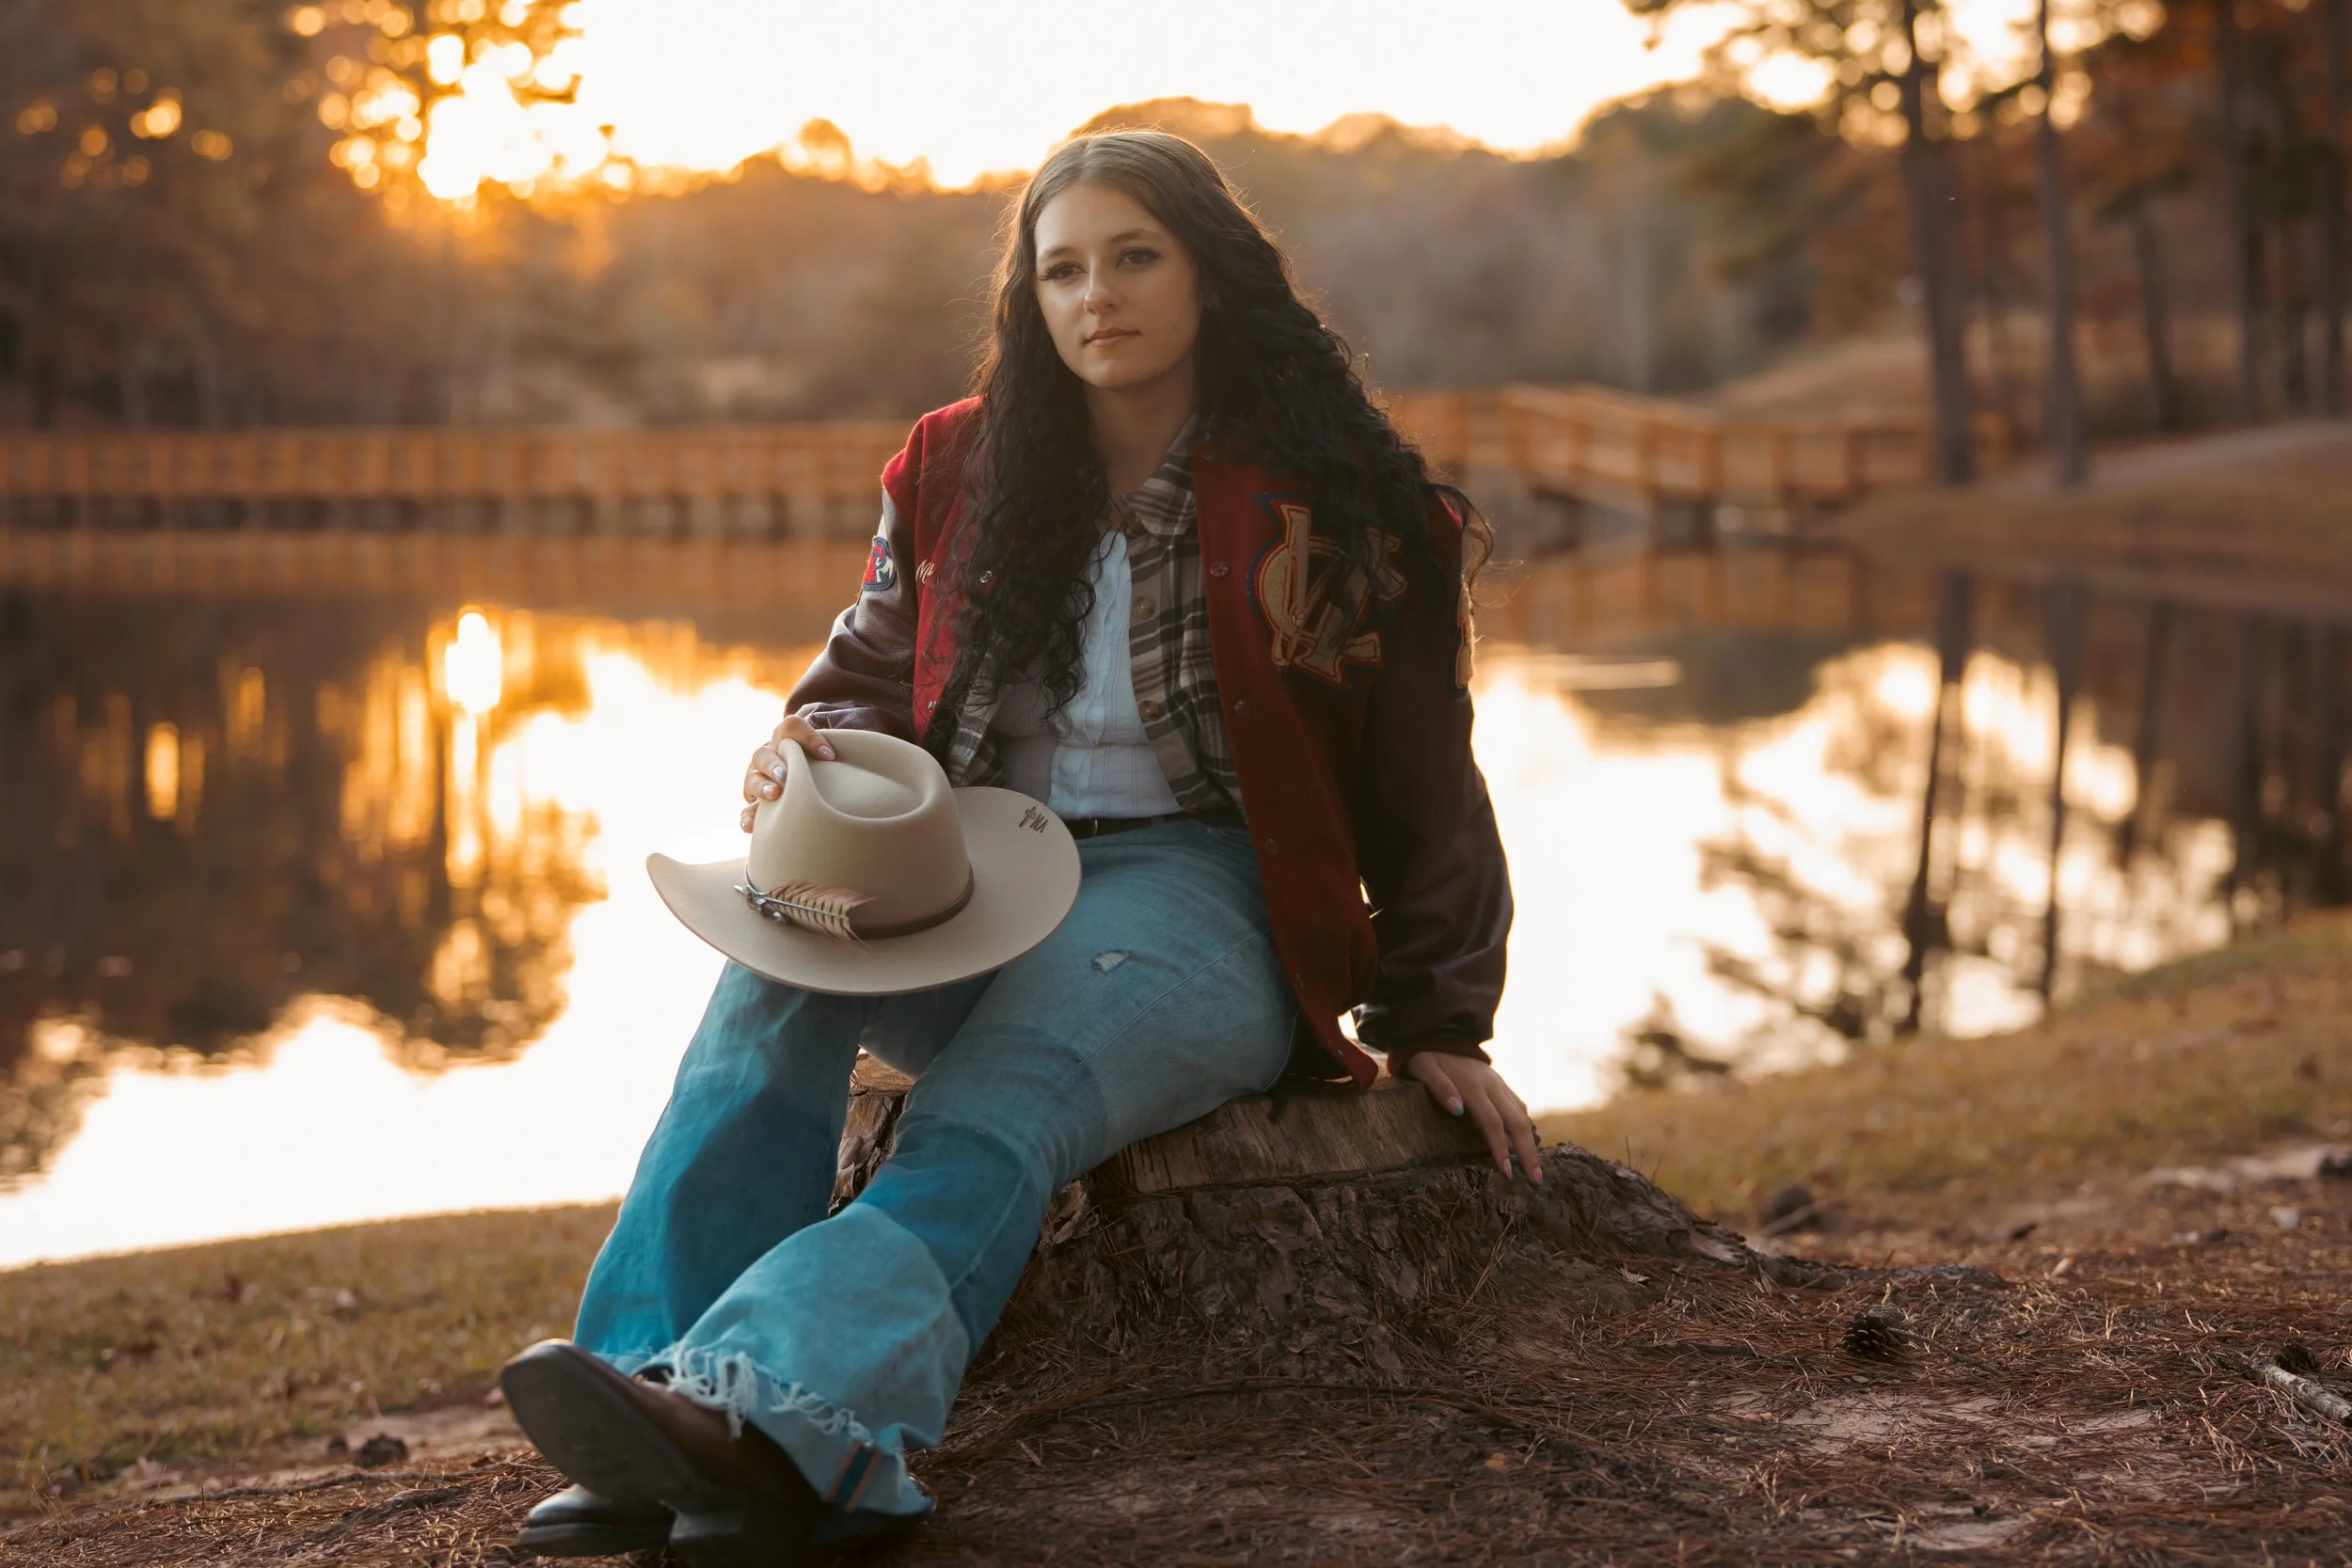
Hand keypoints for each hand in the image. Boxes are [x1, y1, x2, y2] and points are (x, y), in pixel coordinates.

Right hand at [739, 714, 835, 832]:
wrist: (811, 784)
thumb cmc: (824, 768)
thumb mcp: (830, 757)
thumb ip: (836, 754)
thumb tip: (847, 759)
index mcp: (787, 740)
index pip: (791, 728)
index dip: (808, 737)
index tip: (830, 755)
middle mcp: (769, 757)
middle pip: (763, 754)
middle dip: (774, 764)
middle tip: (786, 776)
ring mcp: (759, 780)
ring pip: (752, 779)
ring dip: (761, 787)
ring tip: (774, 795)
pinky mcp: (755, 804)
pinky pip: (747, 810)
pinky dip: (747, 817)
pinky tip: (750, 826)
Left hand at [1405, 1053, 1542, 1182]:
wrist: (1438, 1034)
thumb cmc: (1427, 1057)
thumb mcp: (1424, 1068)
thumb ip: (1440, 1087)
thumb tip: (1457, 1111)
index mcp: (1474, 1085)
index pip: (1492, 1122)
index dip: (1501, 1147)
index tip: (1507, 1172)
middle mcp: (1492, 1085)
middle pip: (1517, 1122)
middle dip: (1528, 1152)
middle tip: (1536, 1180)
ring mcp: (1499, 1084)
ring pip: (1522, 1115)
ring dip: (1531, 1143)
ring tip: (1536, 1169)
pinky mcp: (1500, 1084)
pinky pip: (1518, 1105)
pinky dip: (1525, 1125)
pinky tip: (1528, 1143)